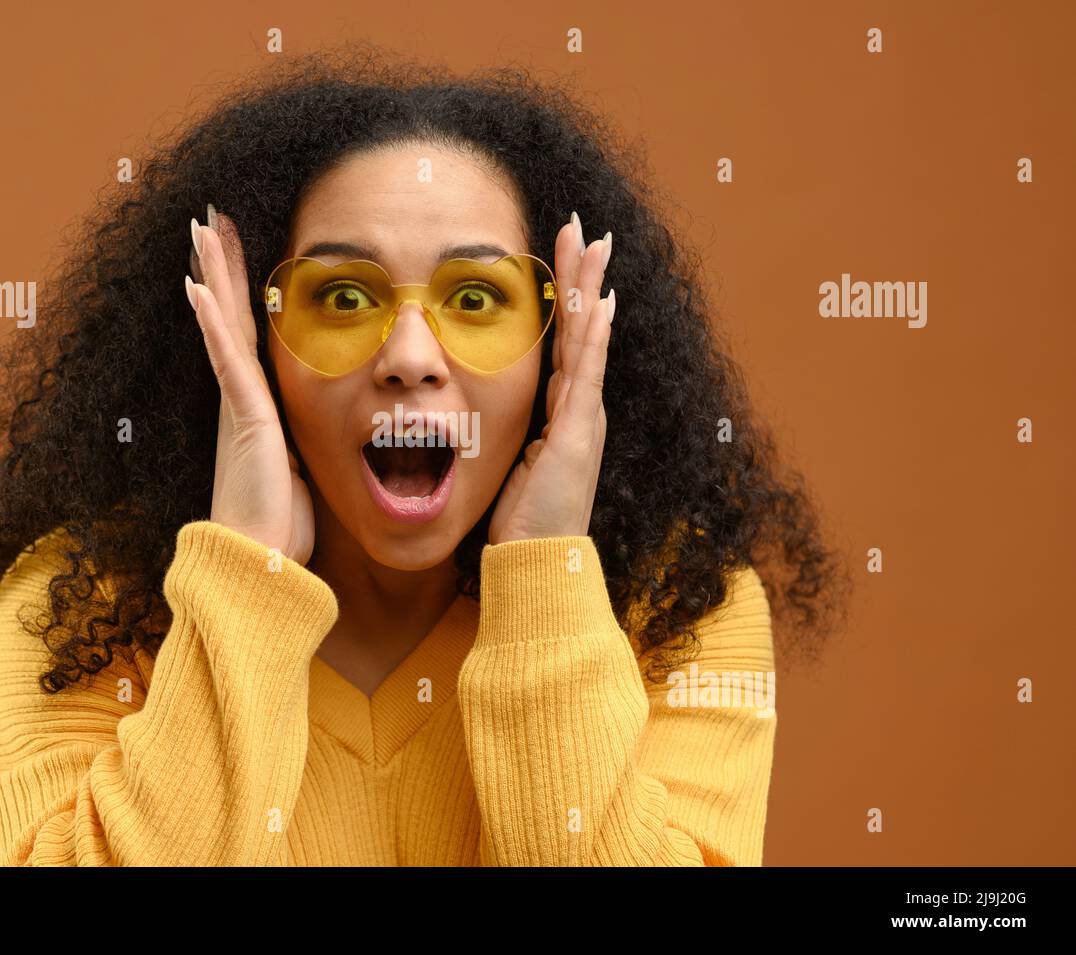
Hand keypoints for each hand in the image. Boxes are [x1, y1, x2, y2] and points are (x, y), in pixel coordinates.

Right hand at [186, 212, 314, 563]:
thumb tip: (338, 450)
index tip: (242, 259)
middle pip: (231, 318)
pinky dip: (211, 322)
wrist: (262, 565)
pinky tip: (197, 287)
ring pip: (223, 325)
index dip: (244, 297)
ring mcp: (238, 406)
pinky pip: (226, 359)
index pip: (252, 339)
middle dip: (222, 270)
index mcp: (260, 411)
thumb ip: (309, 452)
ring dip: (212, 276)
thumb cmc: (284, 530)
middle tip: (210, 223)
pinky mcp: (244, 417)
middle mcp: (242, 400)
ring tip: (201, 231)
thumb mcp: (304, 477)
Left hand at [488, 213, 614, 543]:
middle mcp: (580, 407)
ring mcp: (584, 417)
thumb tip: (517, 430)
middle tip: (586, 229)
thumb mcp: (521, 466)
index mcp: (565, 411)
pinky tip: (602, 301)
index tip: (566, 257)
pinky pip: (586, 373)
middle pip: (580, 327)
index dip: (567, 299)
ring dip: (590, 288)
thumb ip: (526, 441)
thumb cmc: (527, 521)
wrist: (539, 561)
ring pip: (586, 338)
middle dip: (582, 276)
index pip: (565, 342)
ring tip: (597, 244)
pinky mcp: (578, 432)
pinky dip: (593, 336)